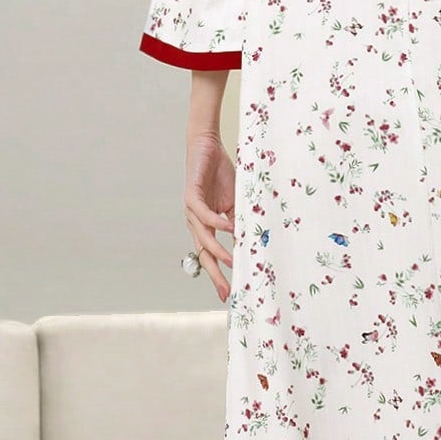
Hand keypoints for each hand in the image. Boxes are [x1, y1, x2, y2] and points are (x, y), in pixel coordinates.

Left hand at [184, 132, 236, 299]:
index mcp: (205, 226)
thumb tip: (248, 242)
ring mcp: (192, 210)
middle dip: (215, 273)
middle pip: (204, 253)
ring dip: (218, 250)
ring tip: (232, 261)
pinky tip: (229, 229)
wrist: (207, 146)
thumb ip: (237, 222)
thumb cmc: (220, 174)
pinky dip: (217, 222)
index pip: (211, 255)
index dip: (219, 273)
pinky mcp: (192, 195)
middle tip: (226, 291)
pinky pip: (204, 214)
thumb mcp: (234, 203)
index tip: (229, 293)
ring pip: (203, 237)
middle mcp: (195, 222)